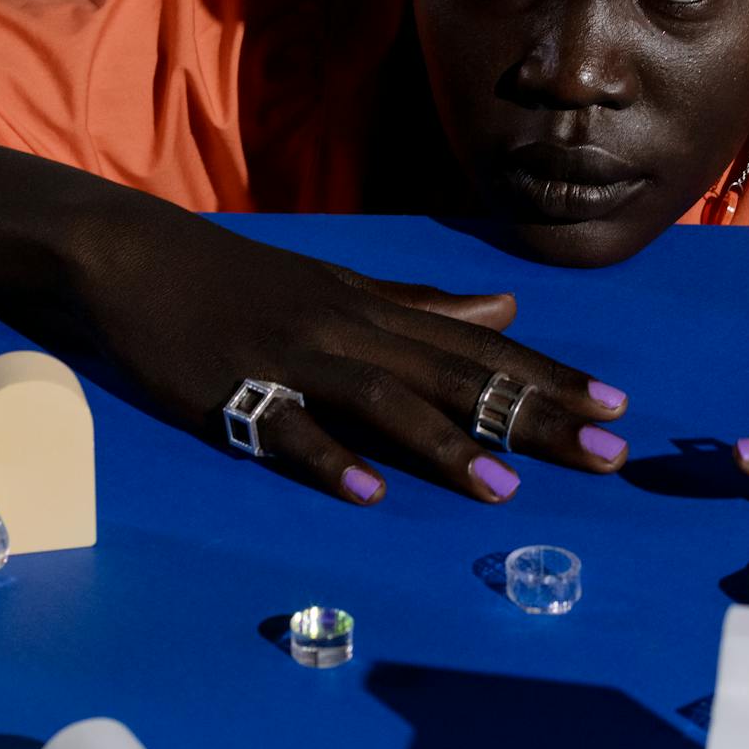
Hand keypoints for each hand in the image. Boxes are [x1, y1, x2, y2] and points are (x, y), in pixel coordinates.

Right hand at [36, 191, 628, 505]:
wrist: (134, 256)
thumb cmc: (242, 279)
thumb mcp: (341, 284)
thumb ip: (423, 305)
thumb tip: (507, 307)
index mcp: (375, 308)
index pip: (480, 345)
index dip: (549, 376)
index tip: (615, 407)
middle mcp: (348, 328)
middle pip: (454, 374)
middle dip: (533, 415)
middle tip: (605, 454)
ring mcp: (292, 358)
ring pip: (381, 399)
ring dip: (443, 445)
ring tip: (502, 489)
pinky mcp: (233, 388)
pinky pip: (286, 429)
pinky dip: (328, 457)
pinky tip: (366, 492)